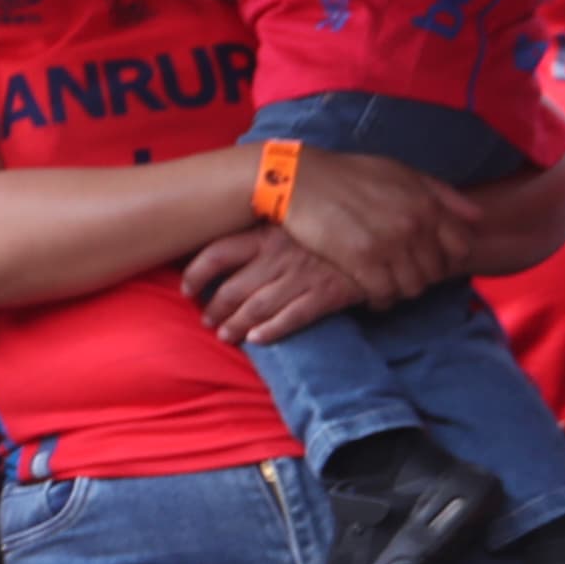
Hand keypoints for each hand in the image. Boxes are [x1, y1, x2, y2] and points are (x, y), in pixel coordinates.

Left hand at [183, 225, 364, 344]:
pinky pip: (292, 317)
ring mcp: (302, 276)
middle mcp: (278, 256)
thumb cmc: (326, 230)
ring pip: (257, 307)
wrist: (377, 236)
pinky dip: (271, 331)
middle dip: (214, 309)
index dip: (195, 274)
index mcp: (265, 235)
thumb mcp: (290, 223)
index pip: (216, 254)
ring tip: (225, 336)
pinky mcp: (326, 293)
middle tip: (207, 321)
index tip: (187, 289)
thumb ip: (261, 235)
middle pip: (232, 288)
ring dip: (236, 325)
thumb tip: (225, 252)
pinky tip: (256, 341)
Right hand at [268, 147, 475, 309]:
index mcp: (426, 203)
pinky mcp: (361, 261)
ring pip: (413, 287)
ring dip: (402, 291)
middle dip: (422, 277)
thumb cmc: (347, 174)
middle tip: (403, 275)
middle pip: (436, 272)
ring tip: (387, 286)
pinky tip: (370, 296)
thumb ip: (440, 193)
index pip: (461, 247)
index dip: (448, 258)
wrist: (297, 179)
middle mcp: (413, 225)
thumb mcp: (399, 171)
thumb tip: (477, 217)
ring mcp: (388, 244)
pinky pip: (384, 294)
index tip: (430, 259)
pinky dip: (380, 300)